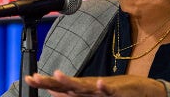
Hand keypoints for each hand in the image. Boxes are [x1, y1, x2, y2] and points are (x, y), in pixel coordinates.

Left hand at [24, 70, 165, 96]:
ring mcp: (102, 88)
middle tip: (35, 77)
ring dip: (71, 81)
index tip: (28, 79)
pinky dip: (103, 87)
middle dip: (50, 81)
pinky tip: (99, 84)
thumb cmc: (114, 92)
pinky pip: (109, 91)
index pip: (59, 86)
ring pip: (84, 86)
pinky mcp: (117, 91)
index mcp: (82, 89)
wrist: (141, 89)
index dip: (44, 82)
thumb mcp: (89, 94)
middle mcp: (89, 87)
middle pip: (66, 84)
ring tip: (57, 76)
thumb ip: (70, 94)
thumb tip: (51, 92)